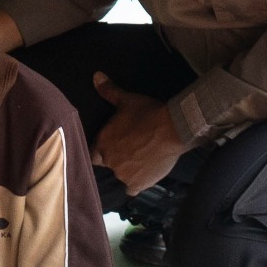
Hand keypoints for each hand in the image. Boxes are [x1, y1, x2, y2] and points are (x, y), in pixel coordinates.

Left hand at [93, 75, 188, 194]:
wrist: (174, 128)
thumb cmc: (148, 113)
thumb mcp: (126, 100)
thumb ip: (109, 91)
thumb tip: (96, 76)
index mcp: (103, 143)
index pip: (92, 153)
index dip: (100, 150)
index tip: (110, 146)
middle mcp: (110, 161)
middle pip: (107, 165)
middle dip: (115, 159)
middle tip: (128, 151)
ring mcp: (124, 175)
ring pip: (120, 176)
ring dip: (126, 170)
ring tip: (139, 160)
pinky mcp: (139, 183)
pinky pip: (131, 190)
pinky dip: (136, 183)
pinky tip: (142, 176)